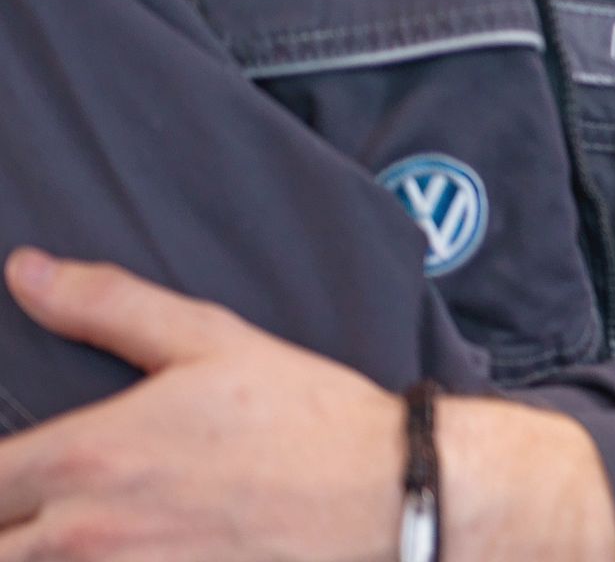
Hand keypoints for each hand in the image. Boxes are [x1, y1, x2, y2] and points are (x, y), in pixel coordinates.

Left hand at [0, 250, 610, 560]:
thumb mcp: (210, 341)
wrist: (387, 496)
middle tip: (29, 506)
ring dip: (35, 552)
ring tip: (59, 535)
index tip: (9, 471)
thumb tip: (25, 271)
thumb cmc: (301, 417)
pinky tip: (114, 553)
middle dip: (5, 521)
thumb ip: (108, 306)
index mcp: (86, 455)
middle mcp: (83, 531)